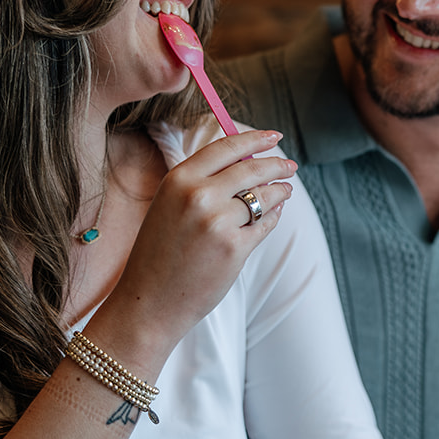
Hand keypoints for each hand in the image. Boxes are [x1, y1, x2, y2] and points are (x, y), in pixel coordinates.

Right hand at [99, 128, 296, 359]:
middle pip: (251, 169)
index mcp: (178, 180)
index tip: (273, 136)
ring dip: (279, 192)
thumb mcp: (168, 206)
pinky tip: (273, 215)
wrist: (150, 302)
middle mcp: (198, 195)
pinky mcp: (235, 248)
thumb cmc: (158, 255)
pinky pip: (264, 225)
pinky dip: (272, 218)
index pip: (226, 147)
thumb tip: (246, 164)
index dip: (255, 139)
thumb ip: (201, 183)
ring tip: (285, 191)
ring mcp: (218, 222)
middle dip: (276, 165)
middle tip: (289, 166)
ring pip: (264, 196)